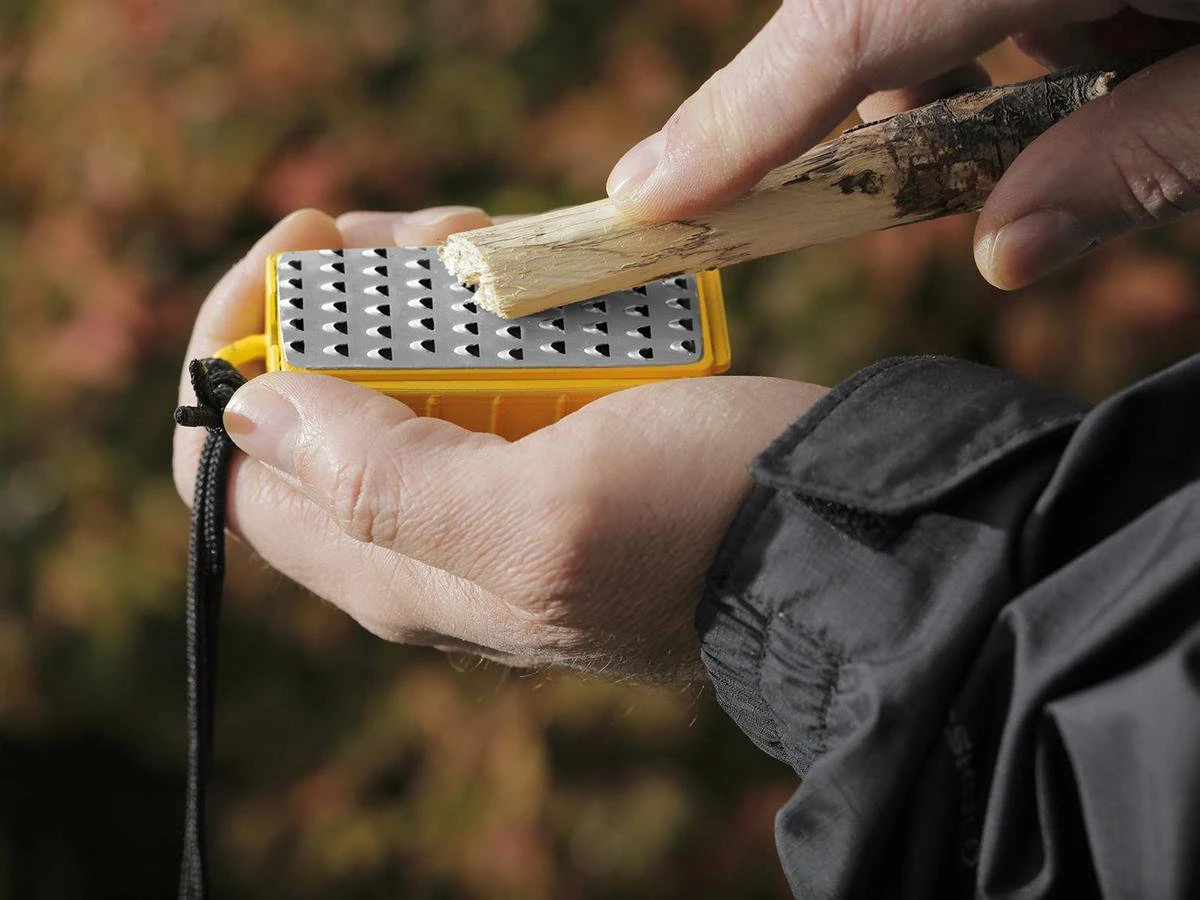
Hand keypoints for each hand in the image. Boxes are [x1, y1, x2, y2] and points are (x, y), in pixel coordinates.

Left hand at [173, 207, 827, 681]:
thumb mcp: (541, 513)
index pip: (234, 467)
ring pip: (395, 372)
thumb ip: (383, 483)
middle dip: (345, 296)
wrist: (832, 534)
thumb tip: (250, 413)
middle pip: (312, 406)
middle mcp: (424, 539)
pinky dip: (487, 306)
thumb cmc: (701, 525)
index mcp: (394, 566)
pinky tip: (532, 271)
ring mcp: (488, 494)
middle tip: (426, 228)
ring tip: (482, 233)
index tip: (304, 254)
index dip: (239, 348)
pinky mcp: (547, 454)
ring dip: (419, 286)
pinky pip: (476, 368)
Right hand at [605, 3, 1199, 289]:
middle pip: (861, 9)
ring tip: (1050, 121)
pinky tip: (1103, 50)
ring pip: (917, 1)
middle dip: (848, 111)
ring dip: (946, 73)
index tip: (641, 201)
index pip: (850, 21)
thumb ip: (1138, 162)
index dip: (736, 120)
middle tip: (839, 199)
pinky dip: (1005, 29)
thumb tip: (1001, 255)